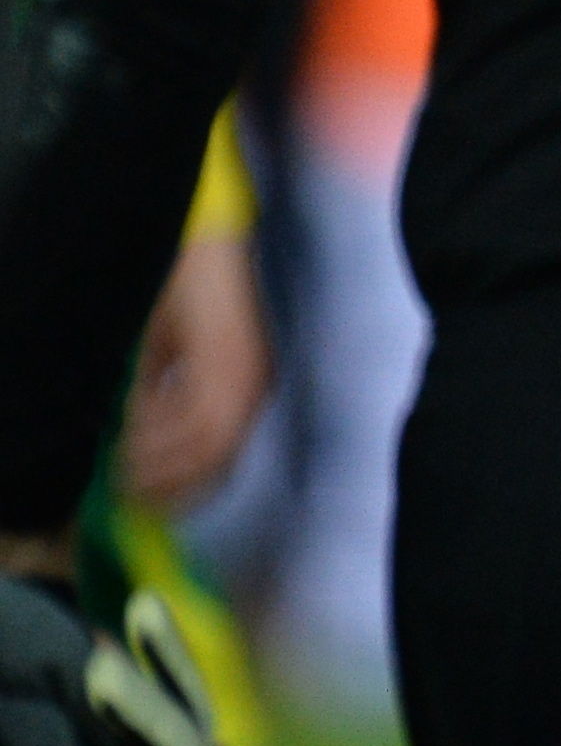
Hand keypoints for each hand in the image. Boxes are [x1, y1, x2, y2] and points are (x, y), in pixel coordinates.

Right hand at [120, 230, 271, 512]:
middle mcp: (254, 387)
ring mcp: (246, 374)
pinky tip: (133, 414)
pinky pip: (195, 409)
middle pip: (215, 458)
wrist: (207, 246)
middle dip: (166, 479)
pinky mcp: (231, 357)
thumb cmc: (190, 295)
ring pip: (204, 441)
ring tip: (121, 453)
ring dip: (158, 452)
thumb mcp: (174, 355)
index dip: (182, 486)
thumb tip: (138, 440)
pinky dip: (160, 420)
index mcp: (248, 389)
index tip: (144, 499)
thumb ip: (165, 396)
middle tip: (124, 486)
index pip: (221, 459)